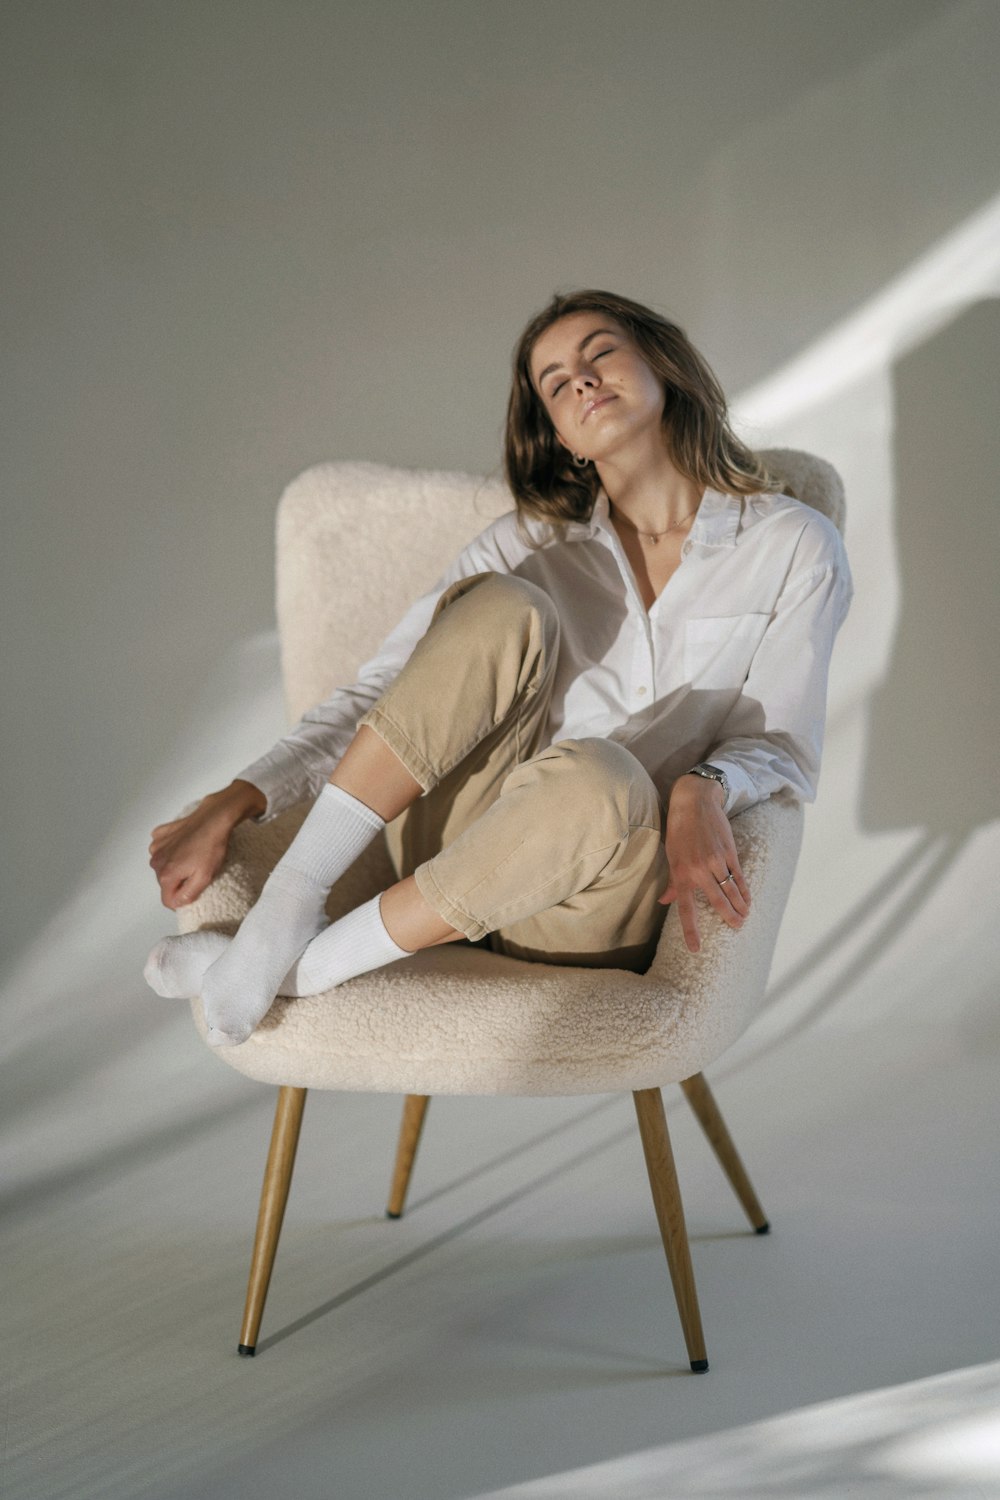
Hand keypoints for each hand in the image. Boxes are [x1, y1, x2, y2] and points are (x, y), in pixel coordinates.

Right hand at [149, 780, 264, 909]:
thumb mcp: (205, 878)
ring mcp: (157, 847)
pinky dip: (170, 850)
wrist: (213, 819)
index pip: (167, 900)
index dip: (181, 901)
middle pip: (165, 883)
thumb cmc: (211, 848)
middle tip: (196, 872)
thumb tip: (177, 903)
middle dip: (179, 882)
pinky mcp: (160, 834)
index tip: (192, 893)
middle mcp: (157, 862)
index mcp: (166, 875)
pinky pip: (161, 849)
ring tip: (191, 857)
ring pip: (162, 866)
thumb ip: (188, 895)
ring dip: (174, 866)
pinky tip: (183, 845)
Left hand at [658, 774, 750, 952]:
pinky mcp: (729, 852)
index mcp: (681, 873)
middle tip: (737, 928)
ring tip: (744, 917)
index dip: (691, 930)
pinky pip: (739, 876)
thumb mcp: (670, 855)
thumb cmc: (679, 829)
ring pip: (731, 891)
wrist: (695, 802)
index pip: (685, 909)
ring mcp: (716, 861)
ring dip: (740, 906)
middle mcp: (698, 870)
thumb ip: (672, 882)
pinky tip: (748, 899)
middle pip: (717, 902)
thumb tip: (665, 901)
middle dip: (728, 917)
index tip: (696, 948)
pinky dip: (744, 890)